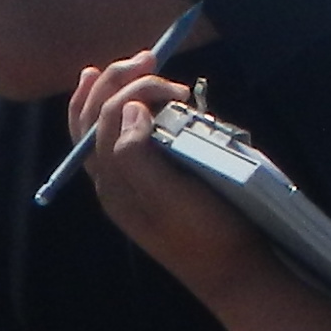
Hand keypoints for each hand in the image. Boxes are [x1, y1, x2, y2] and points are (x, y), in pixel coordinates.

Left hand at [72, 53, 262, 302]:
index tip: (169, 83)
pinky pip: (131, 140)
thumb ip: (138, 155)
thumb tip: (128, 109)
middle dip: (114, 81)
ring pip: (107, 127)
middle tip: (148, 55)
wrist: (236, 274)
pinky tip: (156, 103)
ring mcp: (134, 182)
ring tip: (147, 70)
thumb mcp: (171, 198)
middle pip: (93, 120)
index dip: (128, 89)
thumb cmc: (208, 236)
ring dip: (121, 93)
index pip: (102, 120)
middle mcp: (114, 182)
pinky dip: (137, 113)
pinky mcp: (156, 183)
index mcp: (112, 184)